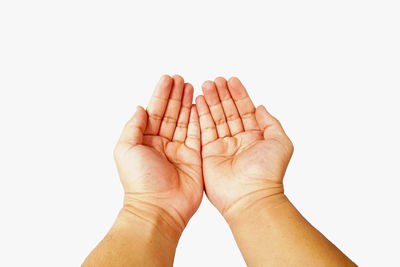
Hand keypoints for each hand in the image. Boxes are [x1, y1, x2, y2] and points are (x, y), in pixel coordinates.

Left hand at [114, 75, 202, 235]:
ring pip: (185, 121)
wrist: (160, 207)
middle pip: (171, 113)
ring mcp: (179, 150)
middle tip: (181, 79)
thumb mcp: (126, 149)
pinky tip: (199, 105)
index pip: (154, 112)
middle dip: (176, 95)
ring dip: (187, 103)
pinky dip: (199, 118)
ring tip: (192, 86)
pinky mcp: (194, 157)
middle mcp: (162, 144)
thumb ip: (133, 127)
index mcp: (145, 141)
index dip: (161, 95)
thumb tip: (139, 108)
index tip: (167, 79)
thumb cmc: (140, 181)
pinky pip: (198, 133)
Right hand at [195, 77, 292, 220]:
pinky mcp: (208, 154)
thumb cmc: (268, 172)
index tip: (232, 80)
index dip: (239, 94)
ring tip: (205, 85)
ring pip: (215, 118)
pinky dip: (200, 115)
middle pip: (228, 111)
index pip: (245, 110)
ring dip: (210, 101)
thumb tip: (261, 107)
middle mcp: (238, 140)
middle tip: (215, 80)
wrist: (250, 196)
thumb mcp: (281, 143)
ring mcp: (222, 146)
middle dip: (222, 95)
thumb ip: (271, 123)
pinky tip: (198, 102)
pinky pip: (204, 130)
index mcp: (255, 136)